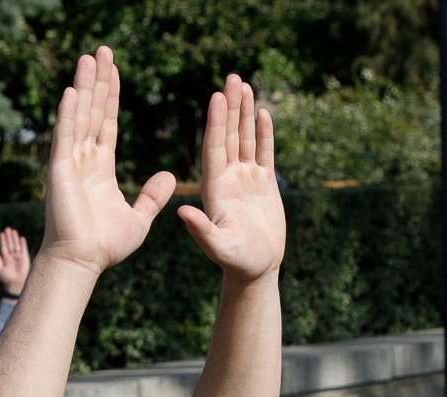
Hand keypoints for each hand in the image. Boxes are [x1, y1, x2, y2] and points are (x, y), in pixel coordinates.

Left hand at [0, 227, 28, 293]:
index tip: (1, 233)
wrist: (16, 284)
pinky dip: (23, 244)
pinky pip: (24, 249)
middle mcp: (11, 256)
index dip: (3, 240)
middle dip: (9, 237)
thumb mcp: (0, 270)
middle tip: (7, 228)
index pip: (4, 247)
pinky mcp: (25, 259)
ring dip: (15, 238)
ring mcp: (18, 257)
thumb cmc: (7, 279)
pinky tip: (21, 238)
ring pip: (16, 245)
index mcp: (5, 258)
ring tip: (13, 231)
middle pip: (10, 244)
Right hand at [43, 47, 175, 275]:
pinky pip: (65, 136)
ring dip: (84, 86)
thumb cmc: (106, 246)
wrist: (84, 262)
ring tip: (89, 57)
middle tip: (102, 50)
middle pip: (93, 111)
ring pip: (79, 116)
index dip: (111, 96)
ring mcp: (70, 162)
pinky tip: (72, 90)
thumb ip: (152, 196)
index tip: (114, 70)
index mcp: (100, 168)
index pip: (107, 123)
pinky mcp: (60, 171)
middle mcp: (83, 159)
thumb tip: (169, 176)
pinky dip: (68, 113)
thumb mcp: (139, 218)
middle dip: (98, 81)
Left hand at [178, 75, 285, 285]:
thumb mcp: (218, 246)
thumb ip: (201, 230)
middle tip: (232, 77)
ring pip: (245, 139)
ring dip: (244, 113)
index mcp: (214, 188)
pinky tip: (262, 112)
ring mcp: (246, 179)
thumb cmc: (236, 261)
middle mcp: (228, 178)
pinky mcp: (264, 184)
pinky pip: (264, 153)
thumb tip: (182, 212)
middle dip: (230, 108)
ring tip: (244, 85)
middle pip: (229, 136)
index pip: (215, 148)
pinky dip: (264, 133)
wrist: (256, 269)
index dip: (216, 123)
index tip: (216, 97)